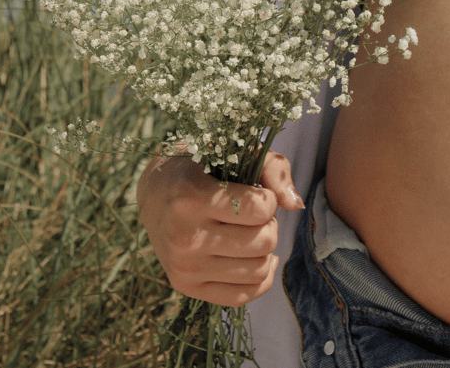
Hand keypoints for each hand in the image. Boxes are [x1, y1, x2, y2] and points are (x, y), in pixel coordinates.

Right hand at [136, 150, 303, 306]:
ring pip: (259, 270)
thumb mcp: (233, 153)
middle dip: (268, 224)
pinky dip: (259, 277)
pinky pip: (244, 295)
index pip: (260, 208)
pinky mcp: (186, 287)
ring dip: (264, 250)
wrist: (154, 196)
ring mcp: (184, 266)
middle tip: (252, 216)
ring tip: (248, 233)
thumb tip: (295, 205)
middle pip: (264, 241)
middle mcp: (185, 235)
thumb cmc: (202, 170)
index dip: (267, 199)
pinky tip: (252, 258)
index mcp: (191, 196)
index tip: (255, 194)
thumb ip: (272, 168)